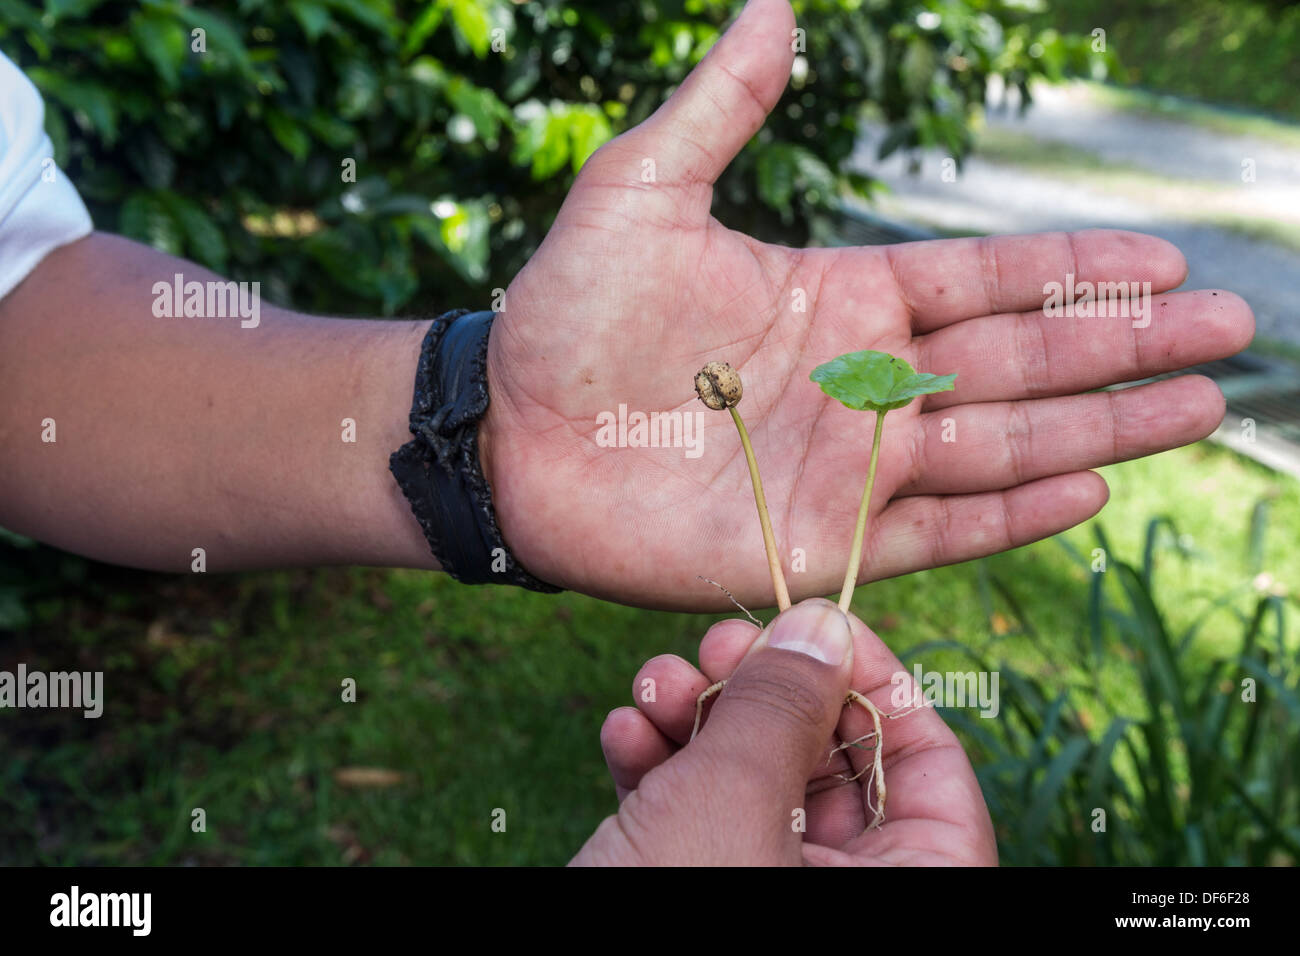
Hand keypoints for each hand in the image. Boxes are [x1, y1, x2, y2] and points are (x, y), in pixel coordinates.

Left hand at [480, 0, 1252, 609]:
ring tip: (1193, 405)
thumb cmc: (567, 316)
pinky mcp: (821, 544)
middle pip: (1021, 361)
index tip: (1164, 259)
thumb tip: (774, 3)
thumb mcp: (641, 190)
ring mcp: (850, 466)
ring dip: (1100, 426)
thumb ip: (721, 108)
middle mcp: (863, 382)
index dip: (1074, 270)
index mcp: (840, 297)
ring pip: (1002, 444)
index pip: (985, 280)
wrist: (508, 438)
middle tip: (1226, 332)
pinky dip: (1011, 511)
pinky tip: (1087, 486)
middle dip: (1123, 345)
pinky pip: (937, 529)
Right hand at [571, 598, 996, 864]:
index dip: (879, 682)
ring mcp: (767, 901)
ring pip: (754, 785)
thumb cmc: (662, 914)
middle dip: (763, 694)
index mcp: (904, 893)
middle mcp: (847, 903)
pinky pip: (700, 821)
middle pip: (830, 767)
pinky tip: (623, 736)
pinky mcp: (699, 894)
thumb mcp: (728, 804)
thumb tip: (824, 624)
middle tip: (713, 644)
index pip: (933, 769)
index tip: (813, 623)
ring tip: (650, 686)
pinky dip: (662, 771)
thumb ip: (782, 708)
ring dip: (697, 722)